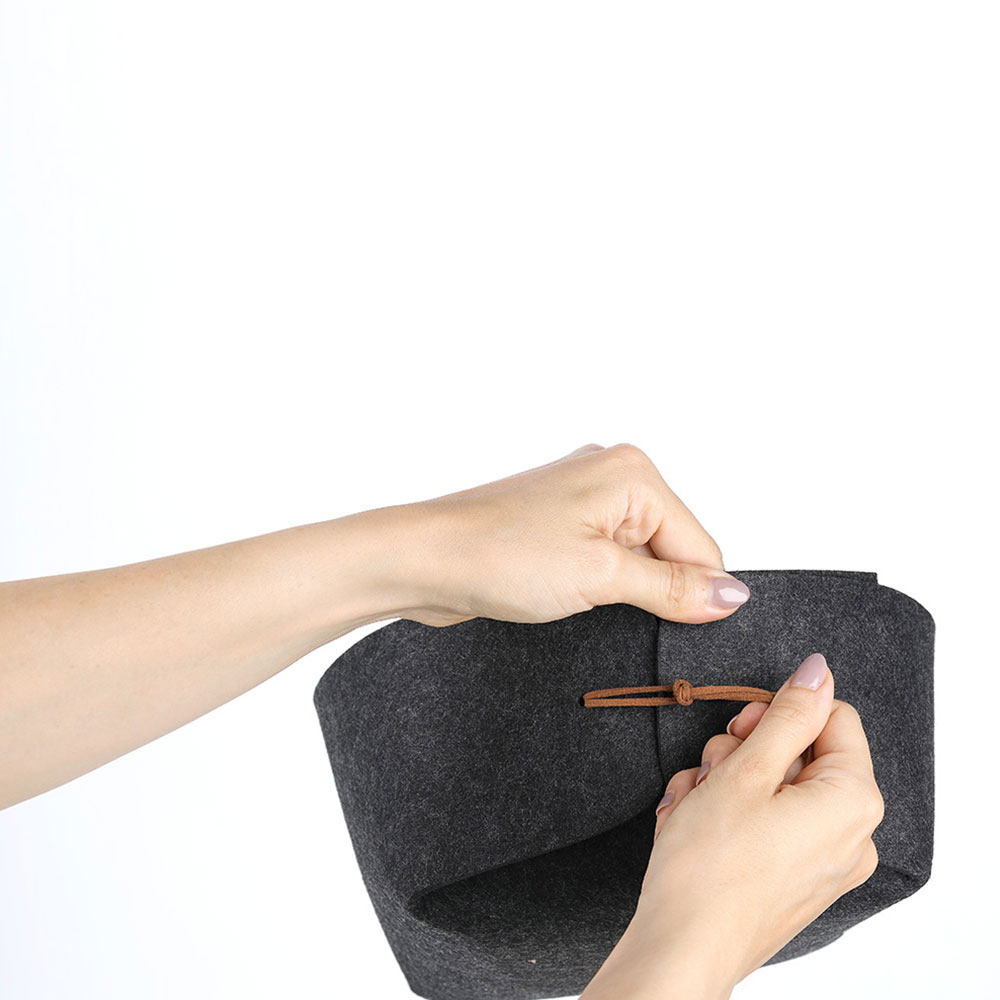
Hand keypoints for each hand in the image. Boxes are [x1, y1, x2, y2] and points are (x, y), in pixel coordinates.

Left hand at [399, 442, 750, 626]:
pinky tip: (572, 597)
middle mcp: (610, 475)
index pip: (700, 544)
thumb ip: (672, 586)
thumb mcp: (600, 575)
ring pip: (637, 559)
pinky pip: (604, 560)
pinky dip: (601, 586)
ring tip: (583, 601)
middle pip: (671, 549)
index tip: (686, 634)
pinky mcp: (558, 525)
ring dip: (625, 591)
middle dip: (656, 591)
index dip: (696, 594)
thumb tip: (732, 595)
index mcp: (631, 472)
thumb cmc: (498, 553)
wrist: (422, 560)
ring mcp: (581, 499)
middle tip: (614, 612)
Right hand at [583, 653, 884, 997]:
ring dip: (723, 781)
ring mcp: (822, 861)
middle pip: (799, 751)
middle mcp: (849, 834)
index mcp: (851, 801)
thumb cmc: (710, 866)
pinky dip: (726, 813)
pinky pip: (766, 822)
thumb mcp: (746, 771)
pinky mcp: (793, 878)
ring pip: (773, 784)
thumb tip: (818, 671)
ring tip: (691, 804)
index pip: (831, 717)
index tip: (739, 728)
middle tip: (711, 770)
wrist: (682, 950)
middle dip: (743, 752)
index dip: (778, 712)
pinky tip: (690, 825)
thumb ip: (788, 715)